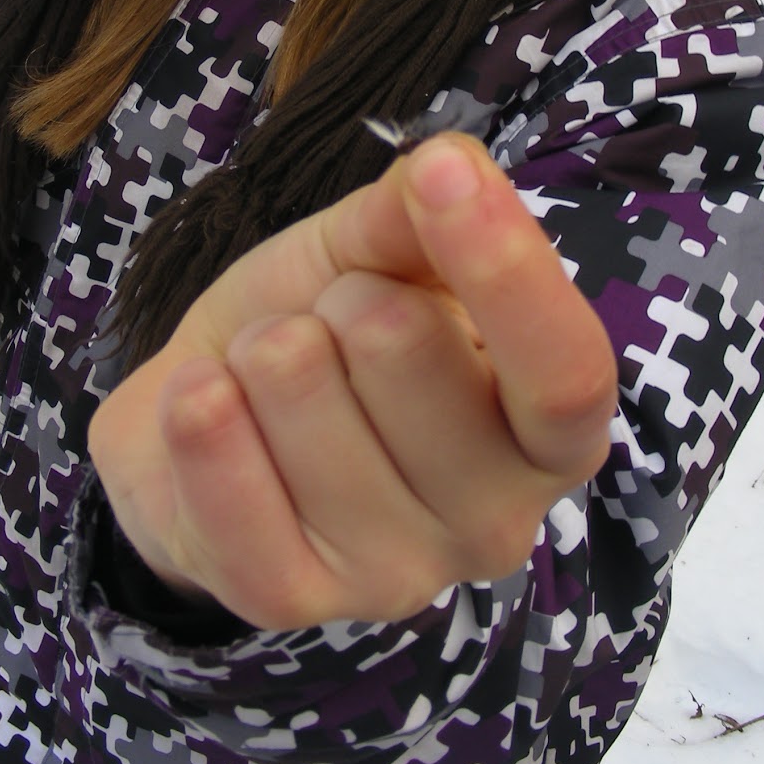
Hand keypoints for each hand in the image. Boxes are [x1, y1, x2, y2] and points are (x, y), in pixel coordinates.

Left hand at [88, 134, 616, 629]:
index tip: (441, 172)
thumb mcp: (376, 251)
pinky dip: (197, 412)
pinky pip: (228, 485)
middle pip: (403, 345)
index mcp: (548, 430)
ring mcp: (396, 572)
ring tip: (268, 371)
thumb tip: (447, 163)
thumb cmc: (322, 329)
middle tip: (328, 325)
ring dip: (261, 345)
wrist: (210, 415)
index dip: (505, 266)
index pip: (565, 369)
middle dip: (339, 294)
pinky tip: (204, 399)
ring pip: (297, 385)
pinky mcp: (291, 599)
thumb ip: (419, 211)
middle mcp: (497, 521)